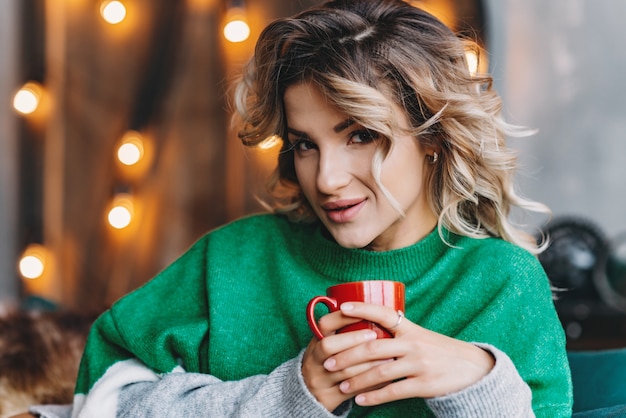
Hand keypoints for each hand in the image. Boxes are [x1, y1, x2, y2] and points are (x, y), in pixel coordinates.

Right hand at [301, 310, 393, 410]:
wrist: (309, 394)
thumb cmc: (327, 362)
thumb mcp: (326, 345)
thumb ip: (343, 331)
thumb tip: (375, 309)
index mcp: (315, 342)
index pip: (324, 324)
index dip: (342, 317)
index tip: (363, 313)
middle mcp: (313, 360)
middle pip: (328, 346)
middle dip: (353, 338)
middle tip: (375, 335)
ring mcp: (319, 380)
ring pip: (344, 371)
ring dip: (369, 363)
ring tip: (389, 357)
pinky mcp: (329, 398)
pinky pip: (352, 391)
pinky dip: (371, 384)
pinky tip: (386, 379)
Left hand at [325, 302, 494, 406]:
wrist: (472, 368)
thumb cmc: (439, 350)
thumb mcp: (421, 335)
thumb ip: (398, 333)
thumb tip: (368, 326)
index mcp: (410, 328)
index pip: (383, 313)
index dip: (362, 309)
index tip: (341, 309)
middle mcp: (413, 343)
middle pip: (372, 347)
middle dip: (347, 356)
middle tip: (329, 362)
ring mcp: (418, 364)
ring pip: (379, 371)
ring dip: (356, 380)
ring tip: (341, 386)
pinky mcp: (424, 384)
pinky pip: (393, 391)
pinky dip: (374, 396)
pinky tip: (360, 400)